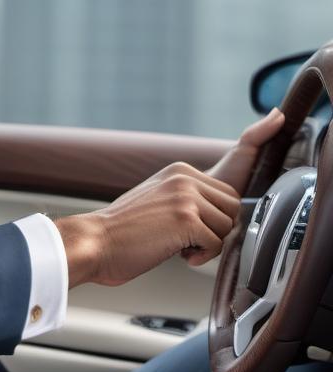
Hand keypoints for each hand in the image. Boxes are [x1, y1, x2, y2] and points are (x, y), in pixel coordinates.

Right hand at [57, 108, 285, 286]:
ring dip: (205, 244)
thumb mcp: (156, 203)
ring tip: (173, 243)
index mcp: (179, 171)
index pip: (230, 172)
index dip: (251, 155)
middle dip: (216, 229)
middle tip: (183, 238)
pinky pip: (215, 244)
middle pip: (233, 207)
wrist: (93, 243)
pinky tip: (173, 251)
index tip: (278, 116)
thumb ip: (188, 200)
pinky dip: (198, 256)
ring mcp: (185, 195)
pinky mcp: (186, 217)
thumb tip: (223, 210)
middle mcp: (184, 177)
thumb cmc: (122, 233)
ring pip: (227, 227)